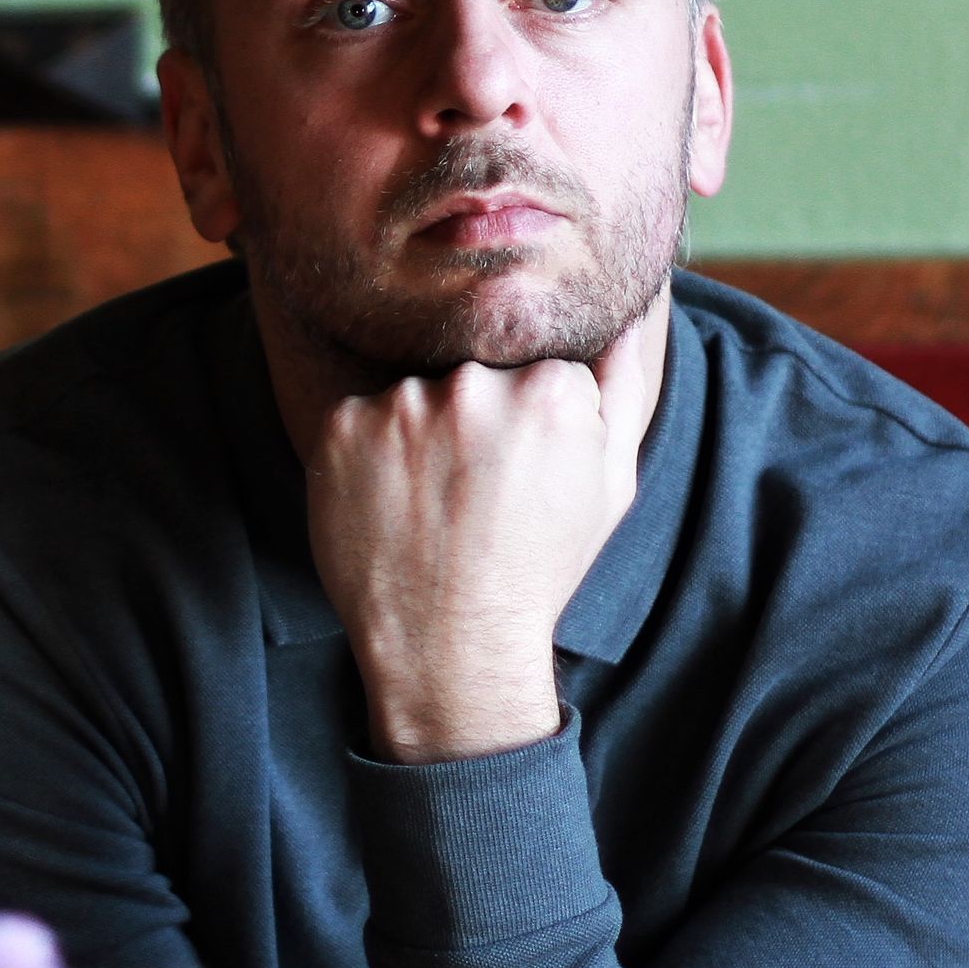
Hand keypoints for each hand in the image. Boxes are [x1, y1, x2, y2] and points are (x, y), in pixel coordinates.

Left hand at [306, 360, 632, 763]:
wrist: (449, 646)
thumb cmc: (537, 569)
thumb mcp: (608, 488)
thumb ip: (620, 392)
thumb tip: (625, 321)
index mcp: (549, 388)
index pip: (538, 366)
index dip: (532, 421)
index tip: (523, 473)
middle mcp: (473, 383)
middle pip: (475, 373)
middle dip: (475, 420)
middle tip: (474, 493)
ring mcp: (401, 403)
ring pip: (416, 394)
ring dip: (421, 434)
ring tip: (433, 503)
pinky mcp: (343, 425)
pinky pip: (360, 416)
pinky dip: (370, 453)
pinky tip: (391, 504)